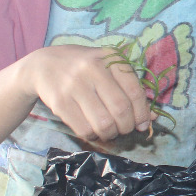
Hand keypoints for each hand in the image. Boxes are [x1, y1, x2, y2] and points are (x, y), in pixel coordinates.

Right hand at [22, 45, 154, 142]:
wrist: (43, 65)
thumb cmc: (85, 68)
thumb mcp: (109, 69)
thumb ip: (130, 90)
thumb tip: (152, 118)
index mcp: (111, 58)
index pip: (135, 92)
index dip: (142, 113)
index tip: (142, 124)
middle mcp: (93, 68)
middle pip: (120, 109)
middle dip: (127, 126)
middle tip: (124, 129)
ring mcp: (74, 85)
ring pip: (103, 123)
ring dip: (111, 134)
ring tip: (109, 131)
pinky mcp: (59, 101)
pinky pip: (84, 129)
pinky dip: (93, 136)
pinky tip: (93, 131)